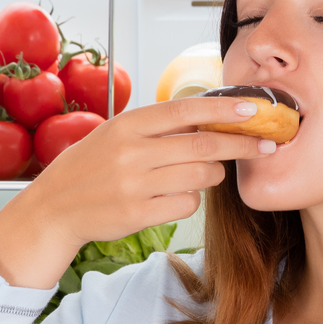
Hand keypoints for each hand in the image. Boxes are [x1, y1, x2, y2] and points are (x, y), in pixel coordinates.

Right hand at [0, 97, 277, 289]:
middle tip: (267, 144)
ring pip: (200, 177)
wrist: (54, 208)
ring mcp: (135, 184)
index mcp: (129, 124)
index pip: (187, 111)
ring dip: (213, 175)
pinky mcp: (139, 214)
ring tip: (203, 173)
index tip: (256, 109)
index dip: (225, 110)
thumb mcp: (117, 134)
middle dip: (242, 144)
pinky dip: (190, 199)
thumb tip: (211, 116)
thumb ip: (158, 126)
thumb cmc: (92, 166)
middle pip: (204, 146)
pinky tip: (174, 196)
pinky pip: (186, 204)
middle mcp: (132, 152)